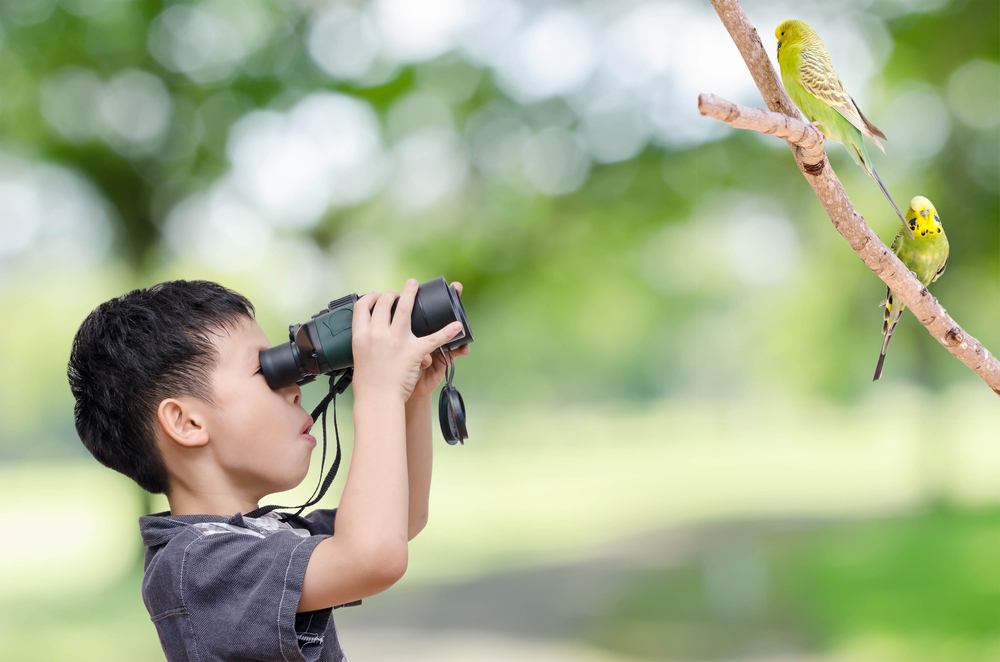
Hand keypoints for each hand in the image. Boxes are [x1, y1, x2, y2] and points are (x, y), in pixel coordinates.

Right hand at [351, 280, 463, 402]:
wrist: (377, 399)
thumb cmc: (368, 382)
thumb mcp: (358, 356)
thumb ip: (363, 340)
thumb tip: (366, 328)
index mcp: (360, 335)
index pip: (362, 307)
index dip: (370, 298)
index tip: (375, 296)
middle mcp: (377, 334)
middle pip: (383, 303)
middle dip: (390, 294)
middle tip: (396, 293)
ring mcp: (395, 342)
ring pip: (404, 309)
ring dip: (410, 294)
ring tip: (413, 285)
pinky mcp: (413, 352)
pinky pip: (434, 339)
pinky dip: (448, 332)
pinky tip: (457, 325)